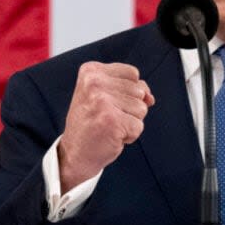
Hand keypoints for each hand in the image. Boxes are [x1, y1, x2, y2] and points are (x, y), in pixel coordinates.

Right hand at [57, 62, 154, 193]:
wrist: (75, 154)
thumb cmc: (92, 123)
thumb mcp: (106, 96)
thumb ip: (131, 89)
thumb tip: (149, 97)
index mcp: (91, 71)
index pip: (132, 73)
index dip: (128, 92)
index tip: (106, 103)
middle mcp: (94, 82)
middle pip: (139, 91)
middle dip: (129, 108)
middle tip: (106, 117)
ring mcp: (102, 101)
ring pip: (141, 108)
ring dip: (130, 122)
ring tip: (109, 126)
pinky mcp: (111, 120)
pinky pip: (139, 126)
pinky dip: (129, 136)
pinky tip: (111, 136)